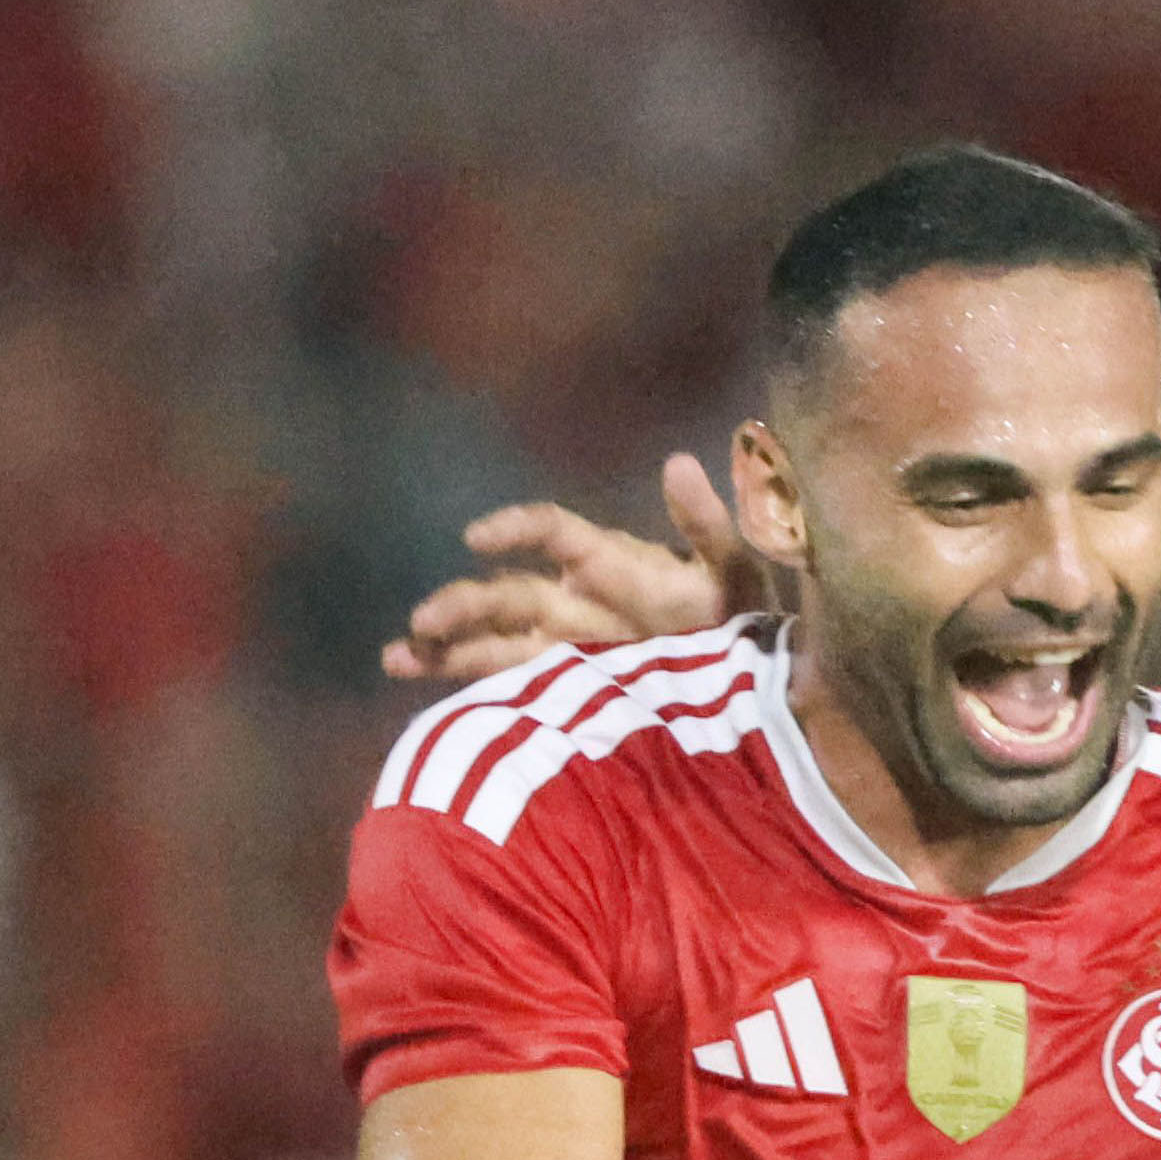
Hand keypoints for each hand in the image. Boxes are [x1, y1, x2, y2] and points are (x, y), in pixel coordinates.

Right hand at [381, 456, 764, 682]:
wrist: (764, 692)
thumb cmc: (747, 623)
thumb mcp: (736, 570)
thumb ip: (708, 524)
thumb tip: (680, 463)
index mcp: (612, 563)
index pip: (552, 533)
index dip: (515, 529)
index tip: (478, 539)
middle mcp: (581, 602)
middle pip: (510, 595)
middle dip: (464, 604)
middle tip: (423, 622)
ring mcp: (573, 650)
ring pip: (498, 643)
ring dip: (448, 648)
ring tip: (397, 657)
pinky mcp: (573, 695)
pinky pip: (516, 689)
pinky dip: (472, 691)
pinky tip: (429, 696)